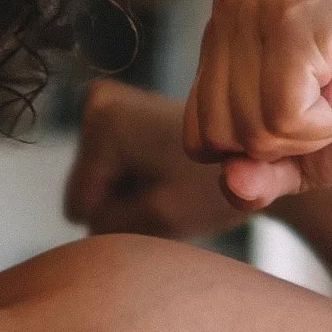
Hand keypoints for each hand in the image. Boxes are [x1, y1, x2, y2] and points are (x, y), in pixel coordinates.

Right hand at [64, 79, 239, 240]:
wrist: (255, 154)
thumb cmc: (215, 185)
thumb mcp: (159, 218)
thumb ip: (104, 230)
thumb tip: (76, 226)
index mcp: (102, 122)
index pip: (81, 206)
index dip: (120, 216)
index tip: (159, 199)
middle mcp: (96, 102)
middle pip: (86, 190)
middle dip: (123, 202)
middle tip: (167, 192)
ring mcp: (105, 102)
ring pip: (96, 182)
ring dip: (130, 193)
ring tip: (169, 181)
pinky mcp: (117, 110)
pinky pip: (107, 167)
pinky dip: (135, 179)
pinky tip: (164, 171)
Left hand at [182, 0, 331, 208]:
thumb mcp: (297, 164)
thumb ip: (252, 180)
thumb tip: (232, 182)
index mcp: (221, 34)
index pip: (196, 137)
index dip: (260, 151)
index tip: (309, 112)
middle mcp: (231, 7)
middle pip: (213, 133)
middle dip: (281, 142)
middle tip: (331, 99)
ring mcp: (259, 8)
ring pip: (244, 127)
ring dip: (306, 128)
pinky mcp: (294, 19)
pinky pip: (279, 114)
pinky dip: (323, 120)